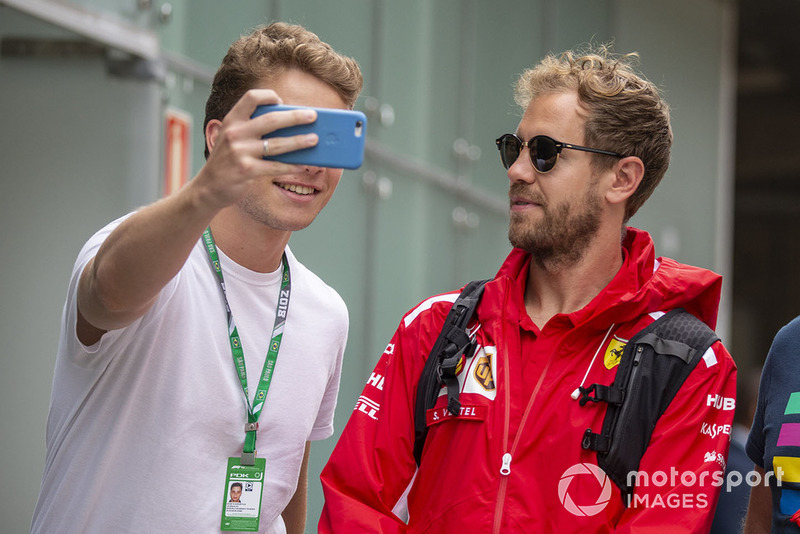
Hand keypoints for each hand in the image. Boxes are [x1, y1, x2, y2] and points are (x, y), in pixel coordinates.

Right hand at [193, 89, 319, 210]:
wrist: (208, 187)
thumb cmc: (227, 161)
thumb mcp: (232, 139)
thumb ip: (252, 130)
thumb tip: (288, 127)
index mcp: (231, 120)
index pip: (251, 98)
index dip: (269, 96)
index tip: (283, 102)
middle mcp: (235, 133)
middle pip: (271, 120)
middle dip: (295, 117)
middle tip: (313, 116)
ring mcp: (240, 152)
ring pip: (277, 144)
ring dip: (299, 141)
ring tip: (314, 140)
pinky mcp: (247, 170)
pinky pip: (275, 166)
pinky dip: (291, 166)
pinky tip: (302, 164)